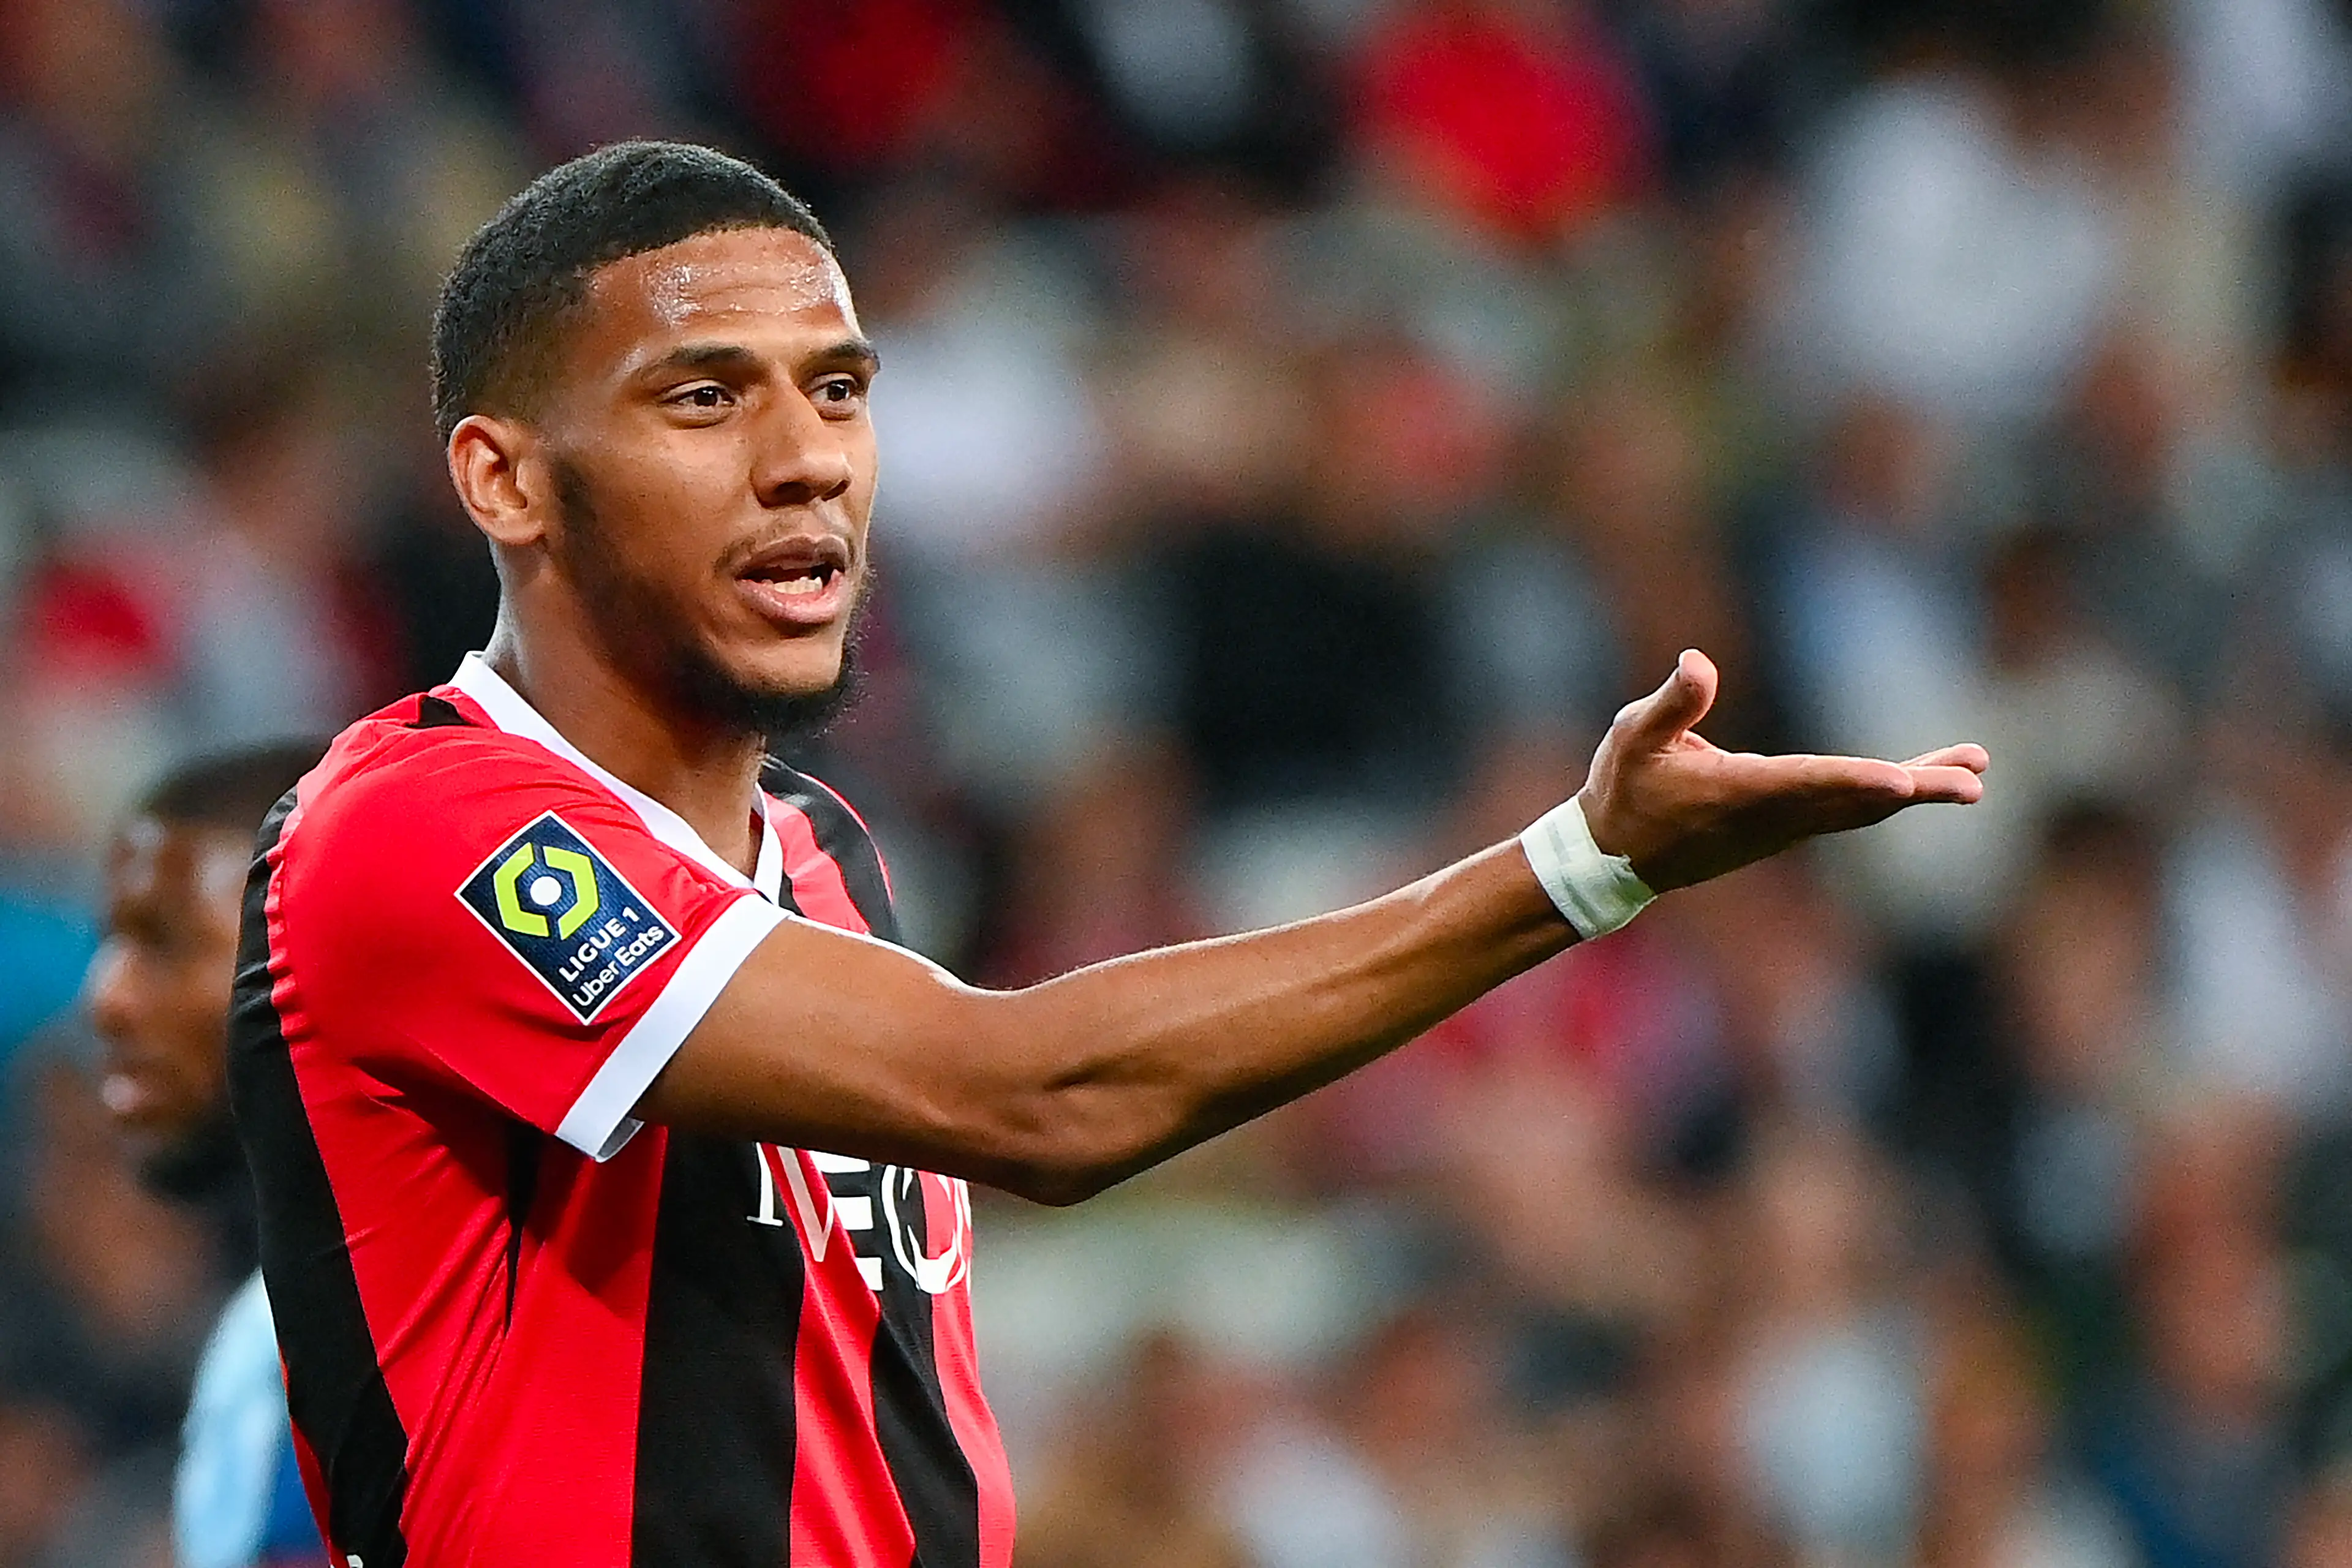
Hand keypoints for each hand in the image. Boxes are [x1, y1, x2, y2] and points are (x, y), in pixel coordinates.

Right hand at [1578, 650, 1987, 891]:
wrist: (1615, 859)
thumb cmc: (1623, 791)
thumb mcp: (1632, 737)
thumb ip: (1671, 703)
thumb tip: (1697, 662)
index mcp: (1738, 791)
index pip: (1807, 782)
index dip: (1857, 780)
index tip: (1906, 782)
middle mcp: (1772, 816)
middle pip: (1857, 801)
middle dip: (1918, 788)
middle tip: (1973, 780)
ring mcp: (1783, 828)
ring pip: (1861, 809)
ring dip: (1918, 788)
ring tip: (1972, 771)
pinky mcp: (1785, 828)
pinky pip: (1848, 812)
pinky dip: (1887, 795)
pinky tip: (1918, 782)